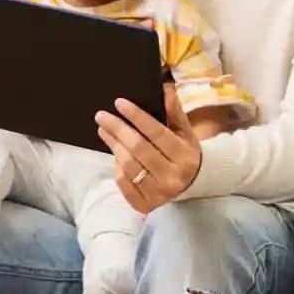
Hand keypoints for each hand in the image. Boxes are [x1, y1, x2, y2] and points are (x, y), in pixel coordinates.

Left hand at [96, 83, 201, 213]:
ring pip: (128, 166)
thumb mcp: (185, 131)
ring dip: (113, 146)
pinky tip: (115, 154)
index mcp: (185, 156)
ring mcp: (158, 193)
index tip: (119, 103)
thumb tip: (165, 89)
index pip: (157, 133)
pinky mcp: (145, 204)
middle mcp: (173, 177)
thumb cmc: (184, 151)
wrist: (192, 183)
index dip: (137, 117)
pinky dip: (117, 167)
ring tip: (104, 130)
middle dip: (118, 130)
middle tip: (101, 116)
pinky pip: (123, 182)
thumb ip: (175, 111)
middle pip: (138, 149)